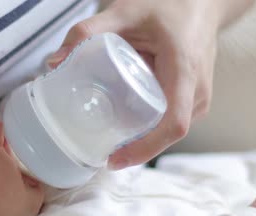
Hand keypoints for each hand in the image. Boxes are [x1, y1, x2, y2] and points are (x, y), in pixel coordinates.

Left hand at [48, 0, 255, 169]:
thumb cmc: (167, 4)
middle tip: (101, 152)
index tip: (114, 159)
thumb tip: (53, 62)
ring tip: (110, 142)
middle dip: (136, 149)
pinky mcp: (196, 98)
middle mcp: (198, 90)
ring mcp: (200, 97)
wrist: (202, 0)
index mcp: (185, 71)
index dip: (144, 149)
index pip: (173, 124)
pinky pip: (173, 121)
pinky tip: (127, 127)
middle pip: (168, 133)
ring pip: (170, 130)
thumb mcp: (125, 12)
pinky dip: (150, 129)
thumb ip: (87, 31)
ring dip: (142, 141)